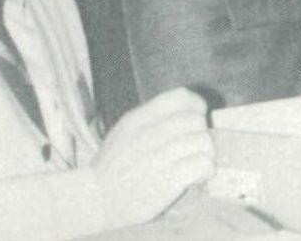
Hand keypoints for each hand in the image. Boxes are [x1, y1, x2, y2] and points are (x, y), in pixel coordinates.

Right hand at [91, 88, 213, 228]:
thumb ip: (150, 118)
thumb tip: (188, 109)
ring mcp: (158, 158)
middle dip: (200, 133)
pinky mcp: (168, 180)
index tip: (195, 117)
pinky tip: (195, 177)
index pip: (179, 97)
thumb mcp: (123, 132)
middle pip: (195, 120)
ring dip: (205, 154)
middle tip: (193, 148)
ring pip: (203, 142)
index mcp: (137, 119)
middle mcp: (148, 135)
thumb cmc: (112, 167)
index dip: (195, 105)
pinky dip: (205, 171)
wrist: (96, 202)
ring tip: (194, 164)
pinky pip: (203, 165)